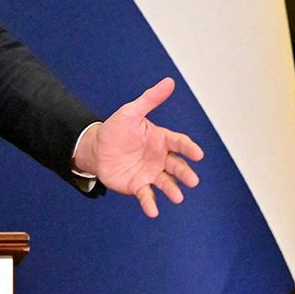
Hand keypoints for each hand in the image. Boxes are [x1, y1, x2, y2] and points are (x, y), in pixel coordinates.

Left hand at [81, 78, 203, 217]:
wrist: (96, 149)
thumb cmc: (115, 130)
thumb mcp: (130, 112)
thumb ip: (150, 99)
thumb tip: (169, 81)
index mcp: (160, 139)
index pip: (178, 143)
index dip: (189, 148)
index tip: (198, 154)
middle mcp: (159, 157)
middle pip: (176, 166)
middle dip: (185, 173)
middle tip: (193, 181)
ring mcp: (150, 173)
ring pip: (165, 182)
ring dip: (172, 190)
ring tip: (178, 197)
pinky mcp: (138, 186)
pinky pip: (146, 196)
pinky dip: (150, 204)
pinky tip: (153, 211)